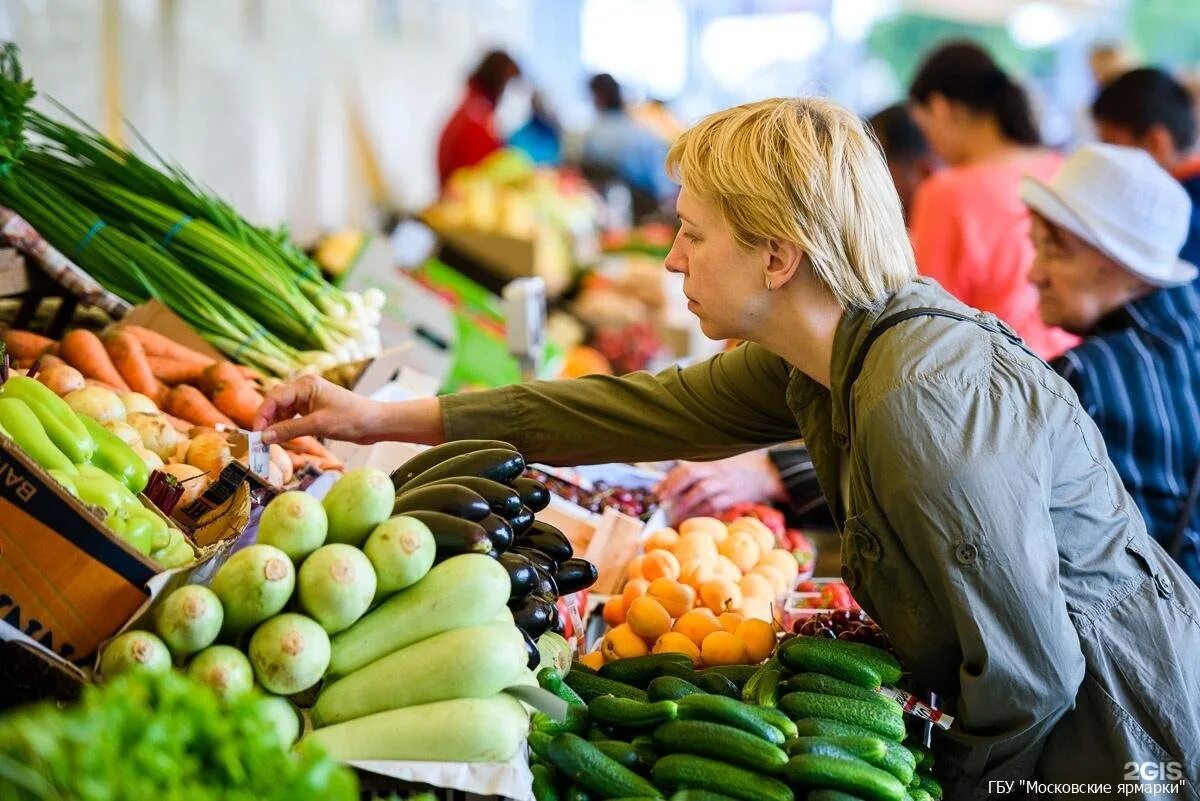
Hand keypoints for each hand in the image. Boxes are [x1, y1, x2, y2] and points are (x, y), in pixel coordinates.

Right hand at [253, 375, 381, 444]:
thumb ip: (290, 430)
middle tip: (261, 441)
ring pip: (283, 410)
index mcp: (305, 385)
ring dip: (276, 425)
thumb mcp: (319, 425)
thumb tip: (265, 437)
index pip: (274, 397)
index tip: (256, 434)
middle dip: (267, 420)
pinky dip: (286, 426)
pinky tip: (283, 437)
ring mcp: (309, 399)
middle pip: (276, 402)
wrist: (376, 423)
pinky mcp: (313, 410)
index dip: (262, 415)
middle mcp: (304, 388)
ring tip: (271, 441)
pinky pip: (292, 417)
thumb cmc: (352, 419)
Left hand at [656, 449, 786, 524]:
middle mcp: (717, 471)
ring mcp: (726, 486)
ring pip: (703, 496)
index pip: (687, 468)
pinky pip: (714, 509)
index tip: (656, 491)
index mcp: (710, 460)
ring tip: (672, 517)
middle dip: (673, 491)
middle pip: (692, 478)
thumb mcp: (717, 459)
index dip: (670, 480)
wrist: (767, 474)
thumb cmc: (736, 465)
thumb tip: (667, 480)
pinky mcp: (733, 499)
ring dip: (685, 508)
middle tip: (660, 503)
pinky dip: (701, 515)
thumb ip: (696, 467)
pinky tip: (690, 521)